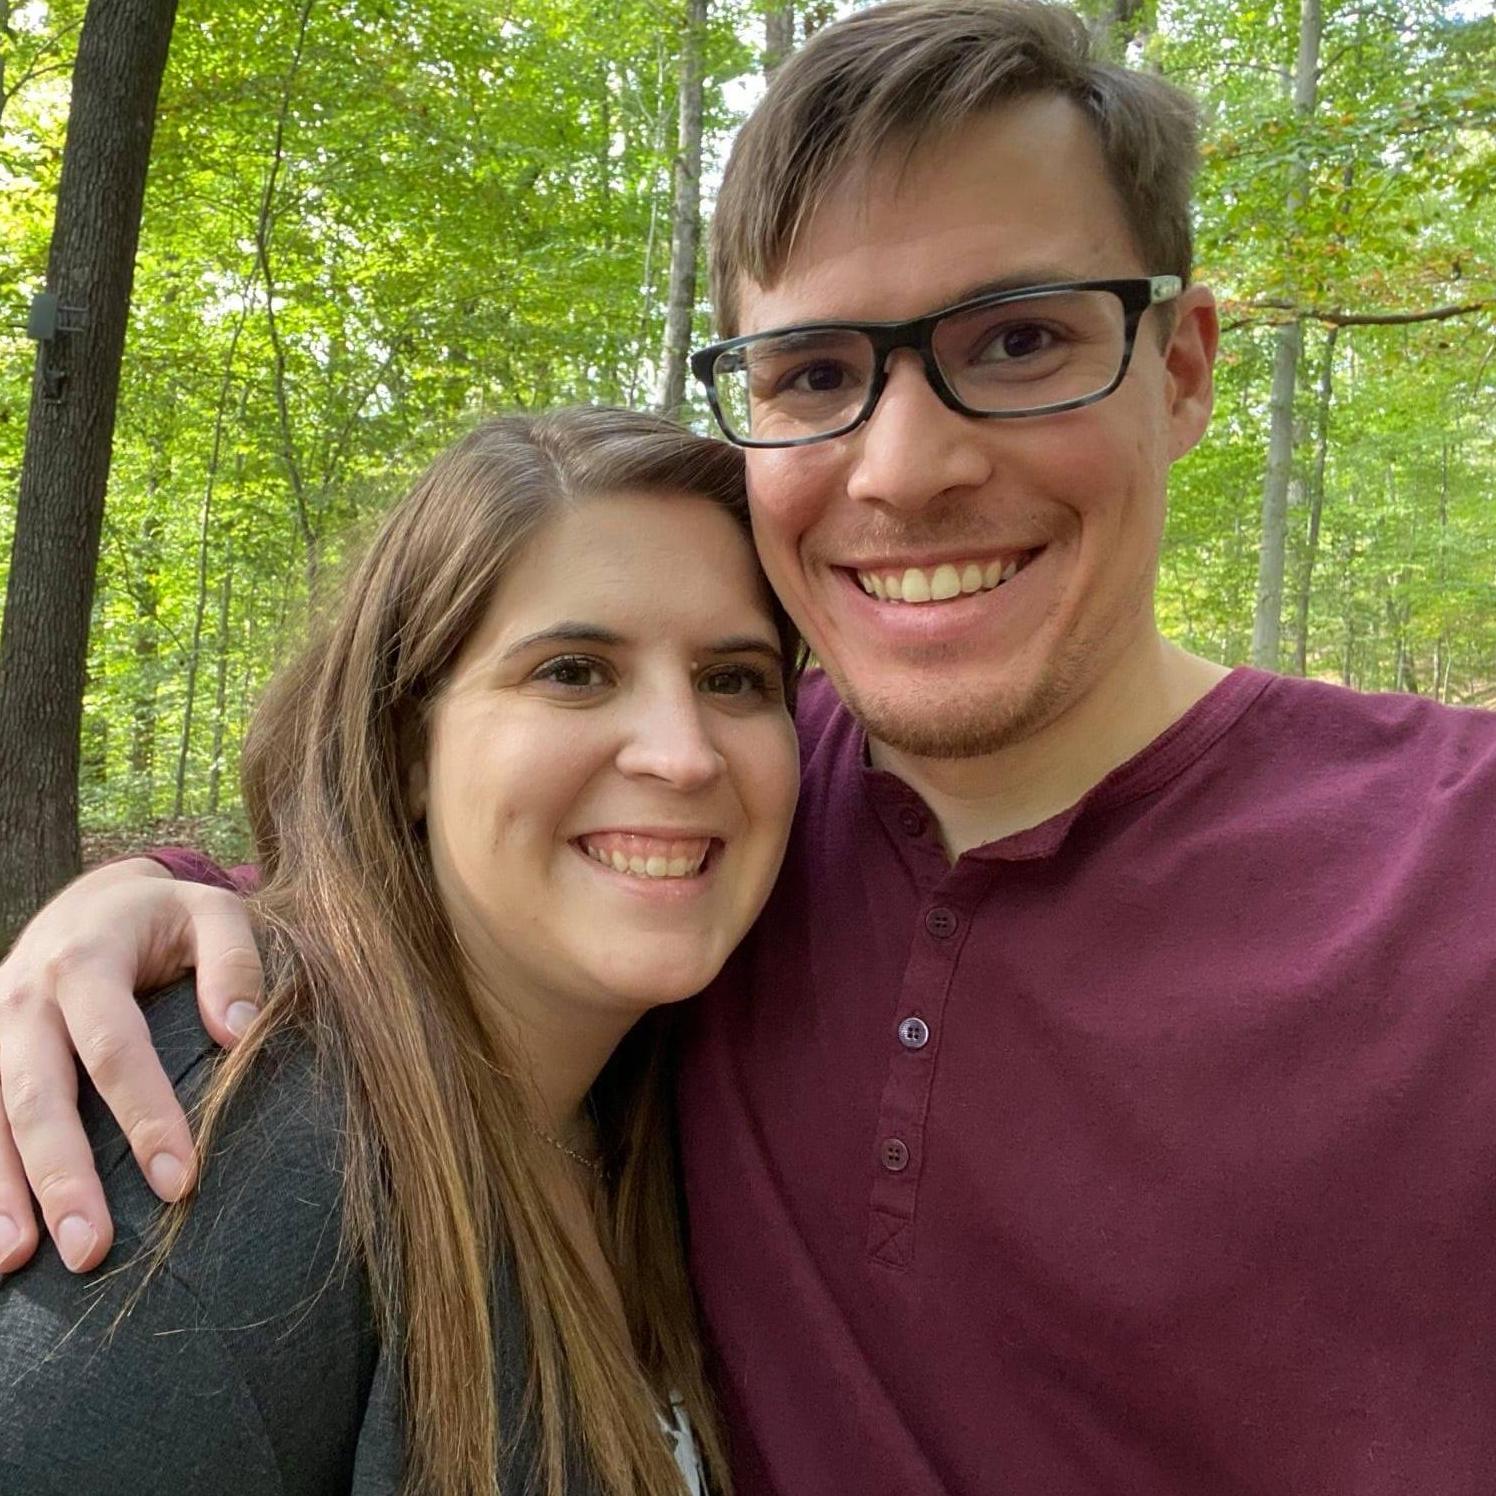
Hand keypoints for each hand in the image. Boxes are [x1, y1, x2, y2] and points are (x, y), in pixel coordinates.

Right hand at [0, 859, 262, 1273]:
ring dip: (1, 1193)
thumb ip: (233, 963)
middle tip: (92, 1249)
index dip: (145, 1115)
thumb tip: (241, 1031)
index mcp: (85, 962)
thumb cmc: (164, 919)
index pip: (115, 1049)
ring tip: (19, 1259)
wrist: (89, 901)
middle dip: (62, 1178)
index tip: (179, 1181)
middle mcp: (23, 998)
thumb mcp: (211, 913)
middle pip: (37, 1097)